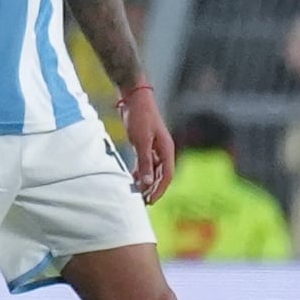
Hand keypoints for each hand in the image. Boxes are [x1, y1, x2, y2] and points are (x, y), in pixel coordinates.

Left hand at [121, 85, 175, 202]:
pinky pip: (144, 162)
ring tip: (137, 194)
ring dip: (145, 181)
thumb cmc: (140, 117)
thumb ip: (144, 162)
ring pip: (152, 169)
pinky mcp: (144, 143)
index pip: (167, 175)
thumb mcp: (141, 141)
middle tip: (142, 202)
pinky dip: (139, 171)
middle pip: (160, 174)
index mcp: (167, 150)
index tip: (150, 201)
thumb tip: (146, 182)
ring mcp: (154, 147)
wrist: (133, 97)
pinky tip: (132, 179)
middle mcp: (163, 150)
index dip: (159, 189)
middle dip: (152, 188)